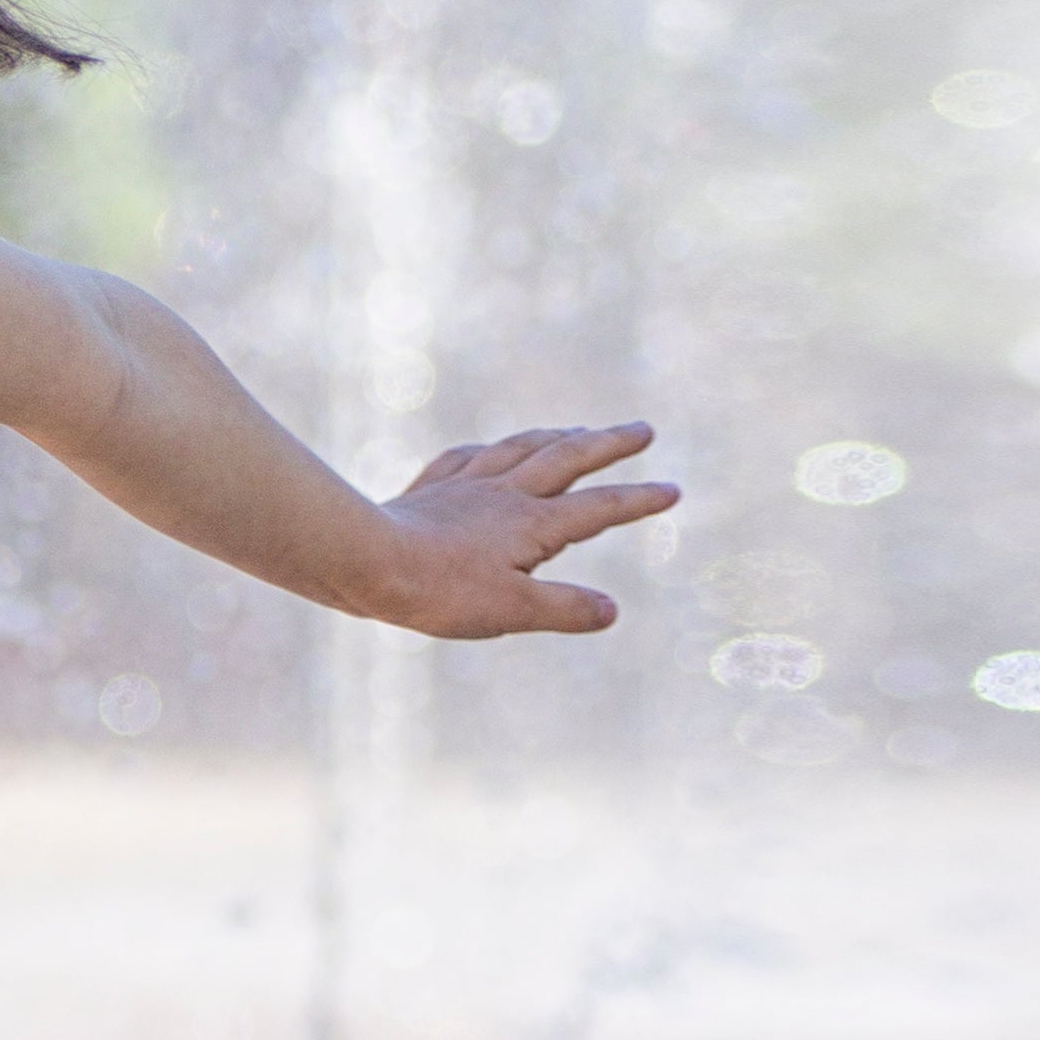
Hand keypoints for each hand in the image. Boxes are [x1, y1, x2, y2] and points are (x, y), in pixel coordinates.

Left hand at [365, 422, 673, 638]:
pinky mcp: (428, 491)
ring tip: (577, 430)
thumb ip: (564, 609)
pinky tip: (487, 451)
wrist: (365, 561)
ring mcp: (464, 486)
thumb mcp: (511, 610)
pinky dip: (486, 451)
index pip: (599, 508)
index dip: (639, 500)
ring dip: (555, 437)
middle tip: (643, 428)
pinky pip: (464, 460)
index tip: (673, 490)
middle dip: (610, 443)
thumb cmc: (438, 591)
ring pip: (520, 449)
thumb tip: (612, 611)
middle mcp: (504, 493)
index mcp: (532, 523)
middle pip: (567, 458)